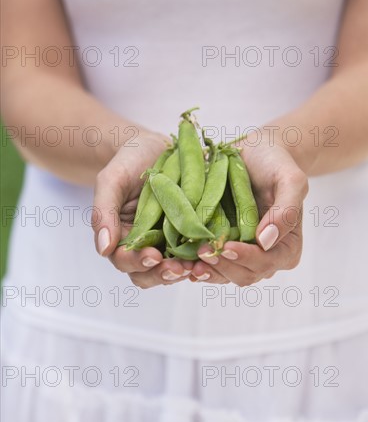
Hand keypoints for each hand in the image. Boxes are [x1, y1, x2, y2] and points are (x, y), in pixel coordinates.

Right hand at [92, 131, 192, 288]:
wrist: (154, 148)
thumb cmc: (128, 163)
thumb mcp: (111, 181)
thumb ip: (103, 213)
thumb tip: (103, 249)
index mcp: (121, 237)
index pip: (125, 261)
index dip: (138, 263)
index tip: (153, 257)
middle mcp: (144, 245)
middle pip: (149, 274)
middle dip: (163, 274)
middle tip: (179, 268)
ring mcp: (168, 243)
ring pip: (172, 270)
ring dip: (184, 271)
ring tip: (197, 265)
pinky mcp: (189, 235)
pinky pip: (194, 254)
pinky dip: (201, 258)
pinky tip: (210, 254)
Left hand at [190, 137, 309, 285]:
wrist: (255, 154)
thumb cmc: (275, 163)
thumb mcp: (290, 180)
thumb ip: (286, 211)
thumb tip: (266, 241)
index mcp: (287, 247)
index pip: (266, 262)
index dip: (245, 258)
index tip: (226, 246)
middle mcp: (267, 257)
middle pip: (244, 274)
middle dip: (223, 266)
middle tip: (201, 252)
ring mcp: (243, 255)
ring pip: (225, 275)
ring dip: (207, 271)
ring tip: (188, 263)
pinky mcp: (224, 249)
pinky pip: (211, 266)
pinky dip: (198, 266)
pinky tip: (183, 262)